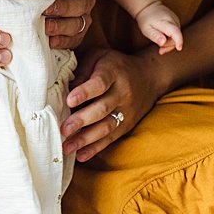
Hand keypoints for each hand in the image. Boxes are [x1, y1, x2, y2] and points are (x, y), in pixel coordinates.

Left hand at [44, 0, 95, 49]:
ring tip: (45, 28)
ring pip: (78, 24)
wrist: (43, 6)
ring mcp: (84, 18)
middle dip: (62, 8)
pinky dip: (62, 42)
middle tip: (45, 10)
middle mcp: (86, 1)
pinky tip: (50, 42)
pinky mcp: (78, 34)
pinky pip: (74, 40)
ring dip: (61, 26)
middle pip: (80, 5)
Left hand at [60, 48, 171, 162]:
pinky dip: (95, 148)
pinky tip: (80, 156)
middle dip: (82, 121)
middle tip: (64, 130)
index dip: (85, 92)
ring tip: (67, 147)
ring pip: (106, 127)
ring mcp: (127, 111)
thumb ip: (82, 71)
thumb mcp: (99, 57)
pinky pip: (111, 138)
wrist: (149, 77)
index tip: (69, 101)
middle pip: (103, 108)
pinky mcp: (127, 125)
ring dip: (85, 139)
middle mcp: (123, 92)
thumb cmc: (114, 66)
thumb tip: (65, 90)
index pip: (100, 83)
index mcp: (113, 72)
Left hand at [134, 1, 183, 53]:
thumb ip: (155, 36)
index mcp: (165, 21)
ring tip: (161, 46)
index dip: (178, 40)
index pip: (175, 31)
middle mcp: (173, 20)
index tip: (179, 48)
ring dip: (170, 44)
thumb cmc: (146, 19)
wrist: (149, 7)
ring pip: (177, 37)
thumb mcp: (146, 29)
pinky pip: (176, 34)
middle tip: (160, 50)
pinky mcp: (177, 22)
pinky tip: (164, 41)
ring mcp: (176, 21)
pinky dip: (171, 39)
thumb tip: (163, 43)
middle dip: (169, 46)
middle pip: (176, 37)